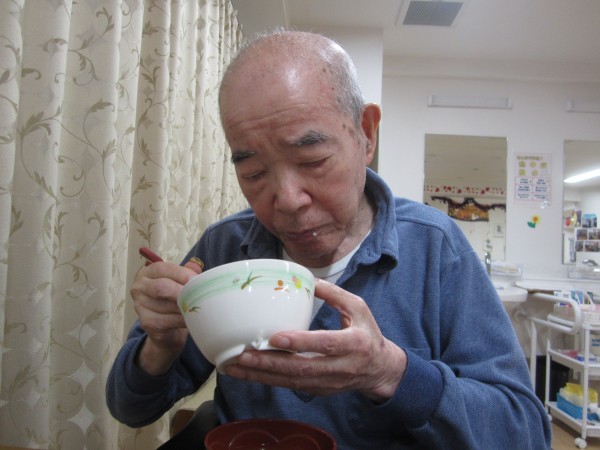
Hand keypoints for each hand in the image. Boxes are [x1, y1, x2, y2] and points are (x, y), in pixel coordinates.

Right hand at [131, 258, 202, 374]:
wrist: (167, 333)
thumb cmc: (176, 303)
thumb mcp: (181, 285)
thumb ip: (188, 274)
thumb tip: (199, 269)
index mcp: (148, 273)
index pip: (164, 268)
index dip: (183, 274)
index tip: (200, 280)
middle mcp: (139, 288)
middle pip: (163, 288)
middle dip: (185, 292)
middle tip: (201, 295)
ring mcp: (140, 308)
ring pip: (169, 305)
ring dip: (188, 307)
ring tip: (200, 308)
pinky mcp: (147, 325)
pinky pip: (170, 321)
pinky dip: (185, 320)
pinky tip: (193, 320)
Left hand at [225, 279, 406, 401]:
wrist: (380, 370)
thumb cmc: (367, 334)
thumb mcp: (359, 308)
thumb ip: (335, 294)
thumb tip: (308, 279)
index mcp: (354, 344)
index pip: (325, 345)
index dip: (300, 343)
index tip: (275, 337)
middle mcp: (340, 367)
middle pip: (301, 369)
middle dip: (270, 364)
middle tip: (243, 356)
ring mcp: (328, 383)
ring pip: (292, 382)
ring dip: (262, 376)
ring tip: (235, 367)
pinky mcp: (318, 390)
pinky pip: (290, 386)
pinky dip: (268, 380)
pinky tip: (248, 374)